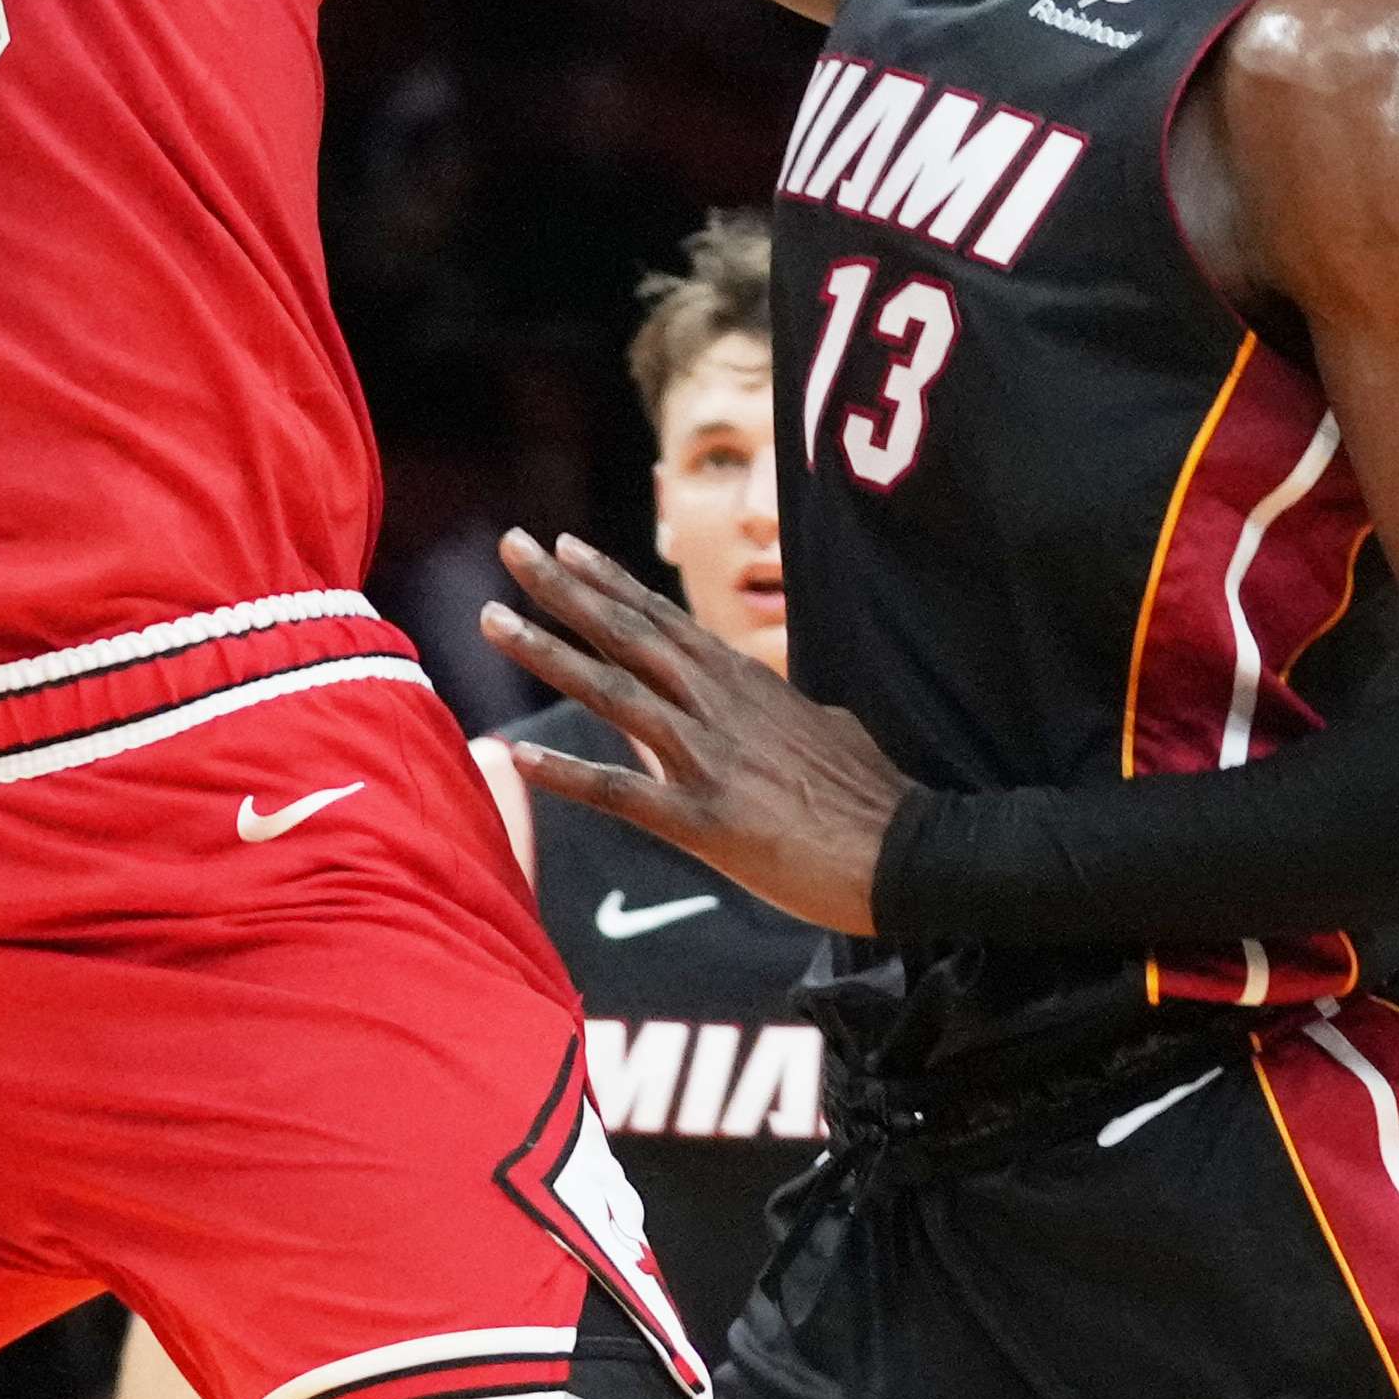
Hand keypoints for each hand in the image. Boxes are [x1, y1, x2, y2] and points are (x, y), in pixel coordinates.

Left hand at [487, 526, 910, 930]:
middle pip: (627, 633)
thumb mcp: (828, 729)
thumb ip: (787, 711)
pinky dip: (568, 773)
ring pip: (613, 692)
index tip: (563, 545)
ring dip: (546, 654)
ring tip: (491, 620)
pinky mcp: (703, 820)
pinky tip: (520, 756)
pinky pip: (621, 793)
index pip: (663, 618)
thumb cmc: (873, 798)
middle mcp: (718, 707)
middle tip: (510, 547)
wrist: (907, 853)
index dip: (608, 580)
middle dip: (562, 588)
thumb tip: (787, 704)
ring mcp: (708, 759)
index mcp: (745, 684)